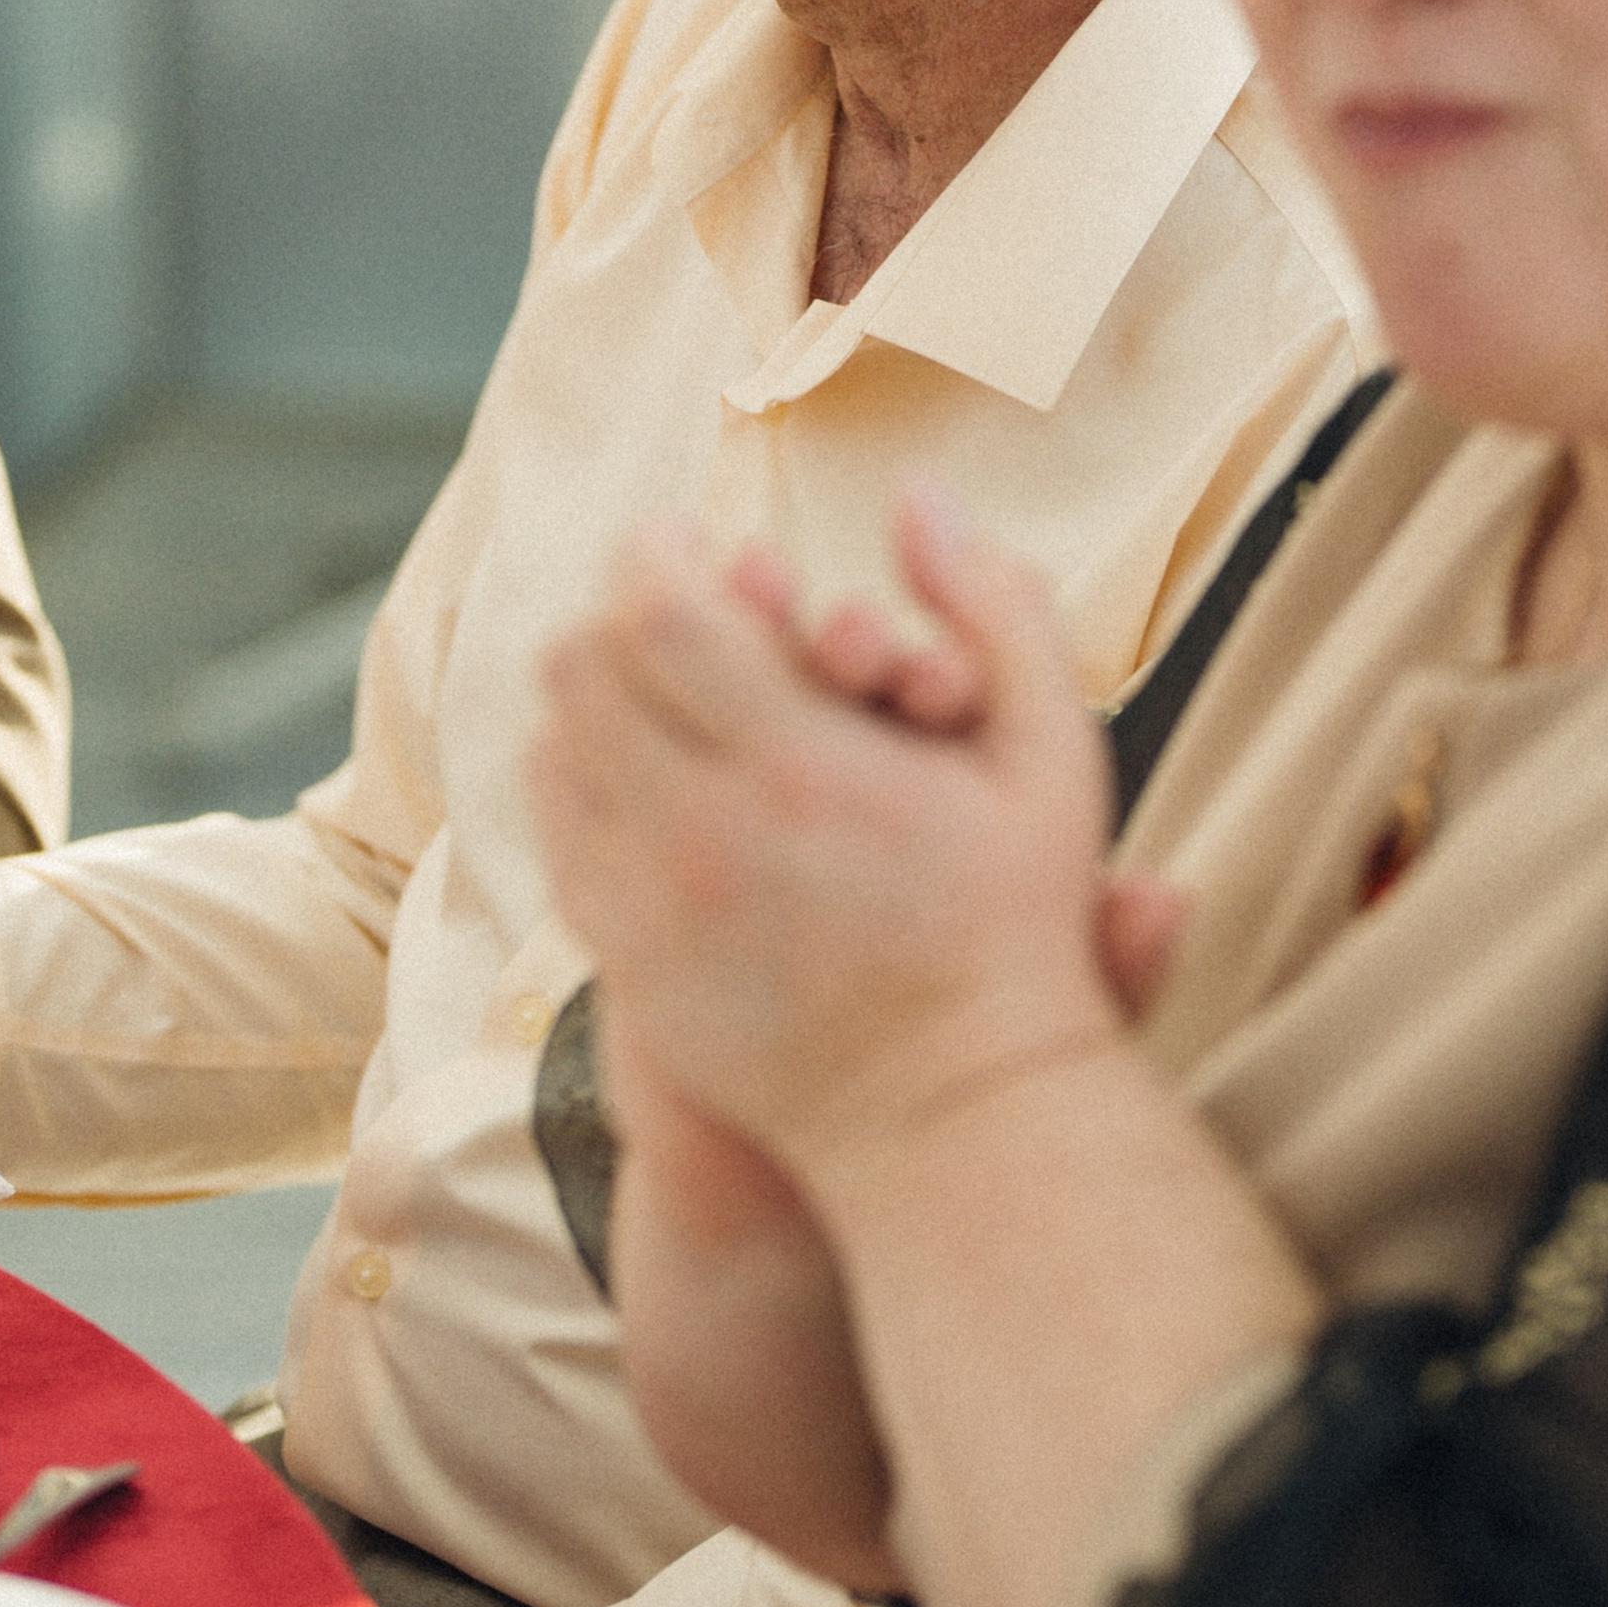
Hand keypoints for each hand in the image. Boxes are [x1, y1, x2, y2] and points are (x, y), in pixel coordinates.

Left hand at [530, 486, 1117, 1203]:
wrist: (956, 1114)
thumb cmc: (1017, 926)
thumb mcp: (1053, 754)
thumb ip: (995, 606)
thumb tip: (918, 493)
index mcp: (800, 769)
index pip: (657, 616)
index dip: (658, 556)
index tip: (694, 542)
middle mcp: (702, 836)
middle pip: (582, 669)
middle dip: (619, 611)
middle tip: (672, 599)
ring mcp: (651, 908)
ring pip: (554, 746)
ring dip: (595, 691)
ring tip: (655, 678)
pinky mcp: (628, 963)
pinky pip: (559, 833)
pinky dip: (580, 778)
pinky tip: (642, 768)